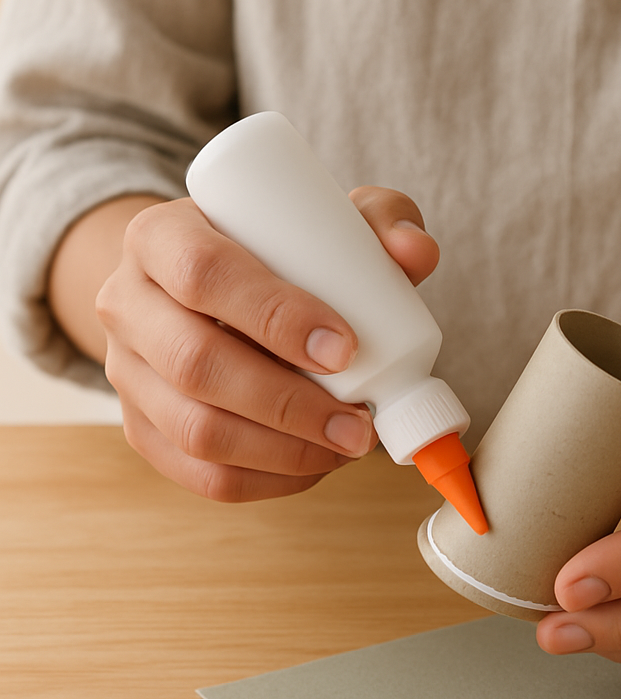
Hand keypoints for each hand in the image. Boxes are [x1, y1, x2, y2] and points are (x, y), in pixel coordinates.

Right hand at [94, 187, 437, 500]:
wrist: (213, 292)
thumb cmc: (279, 252)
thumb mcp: (327, 218)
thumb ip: (381, 219)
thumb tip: (415, 252)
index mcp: (160, 237)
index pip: (204, 274)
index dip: (275, 316)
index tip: (346, 347)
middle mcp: (126, 303)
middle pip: (196, 364)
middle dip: (290, 404)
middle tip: (361, 422)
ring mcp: (127, 373)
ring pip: (195, 431)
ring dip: (285, 451)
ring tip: (349, 445)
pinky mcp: (144, 428)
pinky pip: (199, 474)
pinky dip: (268, 480)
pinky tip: (316, 465)